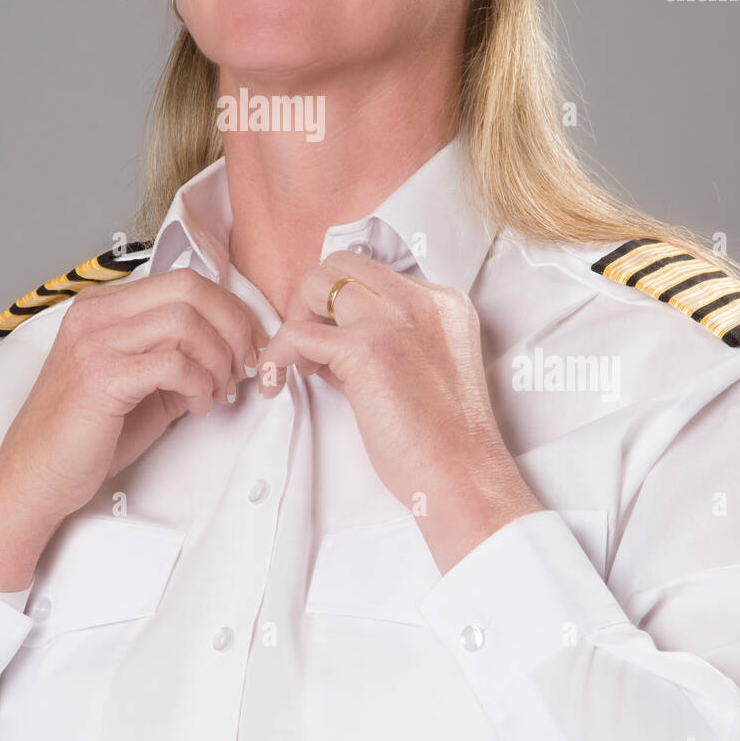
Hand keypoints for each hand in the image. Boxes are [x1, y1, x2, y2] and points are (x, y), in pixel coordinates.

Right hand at [0, 267, 269, 590]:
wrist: (35, 480)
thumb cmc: (86, 437)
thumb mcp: (140, 384)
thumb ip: (179, 357)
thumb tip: (235, 349)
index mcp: (103, 307)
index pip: (183, 281)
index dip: (229, 309)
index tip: (250, 344)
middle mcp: (95, 314)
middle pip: (189, 288)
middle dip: (233, 325)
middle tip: (244, 365)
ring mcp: (94, 342)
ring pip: (185, 321)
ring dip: (218, 358)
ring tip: (218, 391)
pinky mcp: (100, 377)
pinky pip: (172, 362)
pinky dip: (199, 383)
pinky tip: (198, 407)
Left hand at [257, 250, 543, 573]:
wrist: (463, 475)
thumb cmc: (444, 439)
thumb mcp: (422, 369)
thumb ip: (381, 343)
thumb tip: (326, 341)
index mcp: (441, 302)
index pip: (371, 275)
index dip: (340, 307)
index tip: (332, 344)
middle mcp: (420, 299)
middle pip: (339, 265)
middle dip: (312, 301)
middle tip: (309, 348)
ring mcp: (393, 318)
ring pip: (315, 283)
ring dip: (295, 319)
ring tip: (301, 366)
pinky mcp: (365, 347)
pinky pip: (296, 334)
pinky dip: (275, 356)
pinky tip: (276, 383)